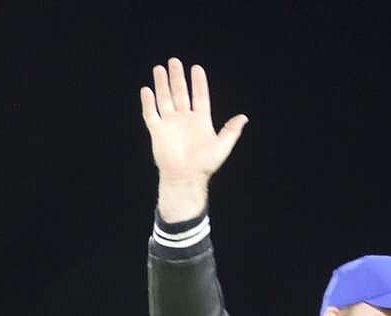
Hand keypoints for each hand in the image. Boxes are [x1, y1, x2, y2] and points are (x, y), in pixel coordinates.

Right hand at [141, 59, 247, 220]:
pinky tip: (147, 90)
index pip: (200, 97)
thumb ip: (231, 131)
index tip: (197, 68)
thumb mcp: (222, 146)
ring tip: (159, 68)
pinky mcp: (158, 131)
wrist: (186, 178)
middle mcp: (184, 119)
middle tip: (174, 61)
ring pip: (165, 99)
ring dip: (162, 84)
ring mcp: (170, 124)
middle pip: (180, 93)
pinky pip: (151, 114)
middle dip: (177, 77)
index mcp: (200, 121)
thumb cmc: (205, 165)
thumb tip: (244, 117)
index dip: (199, 83)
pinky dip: (148, 102)